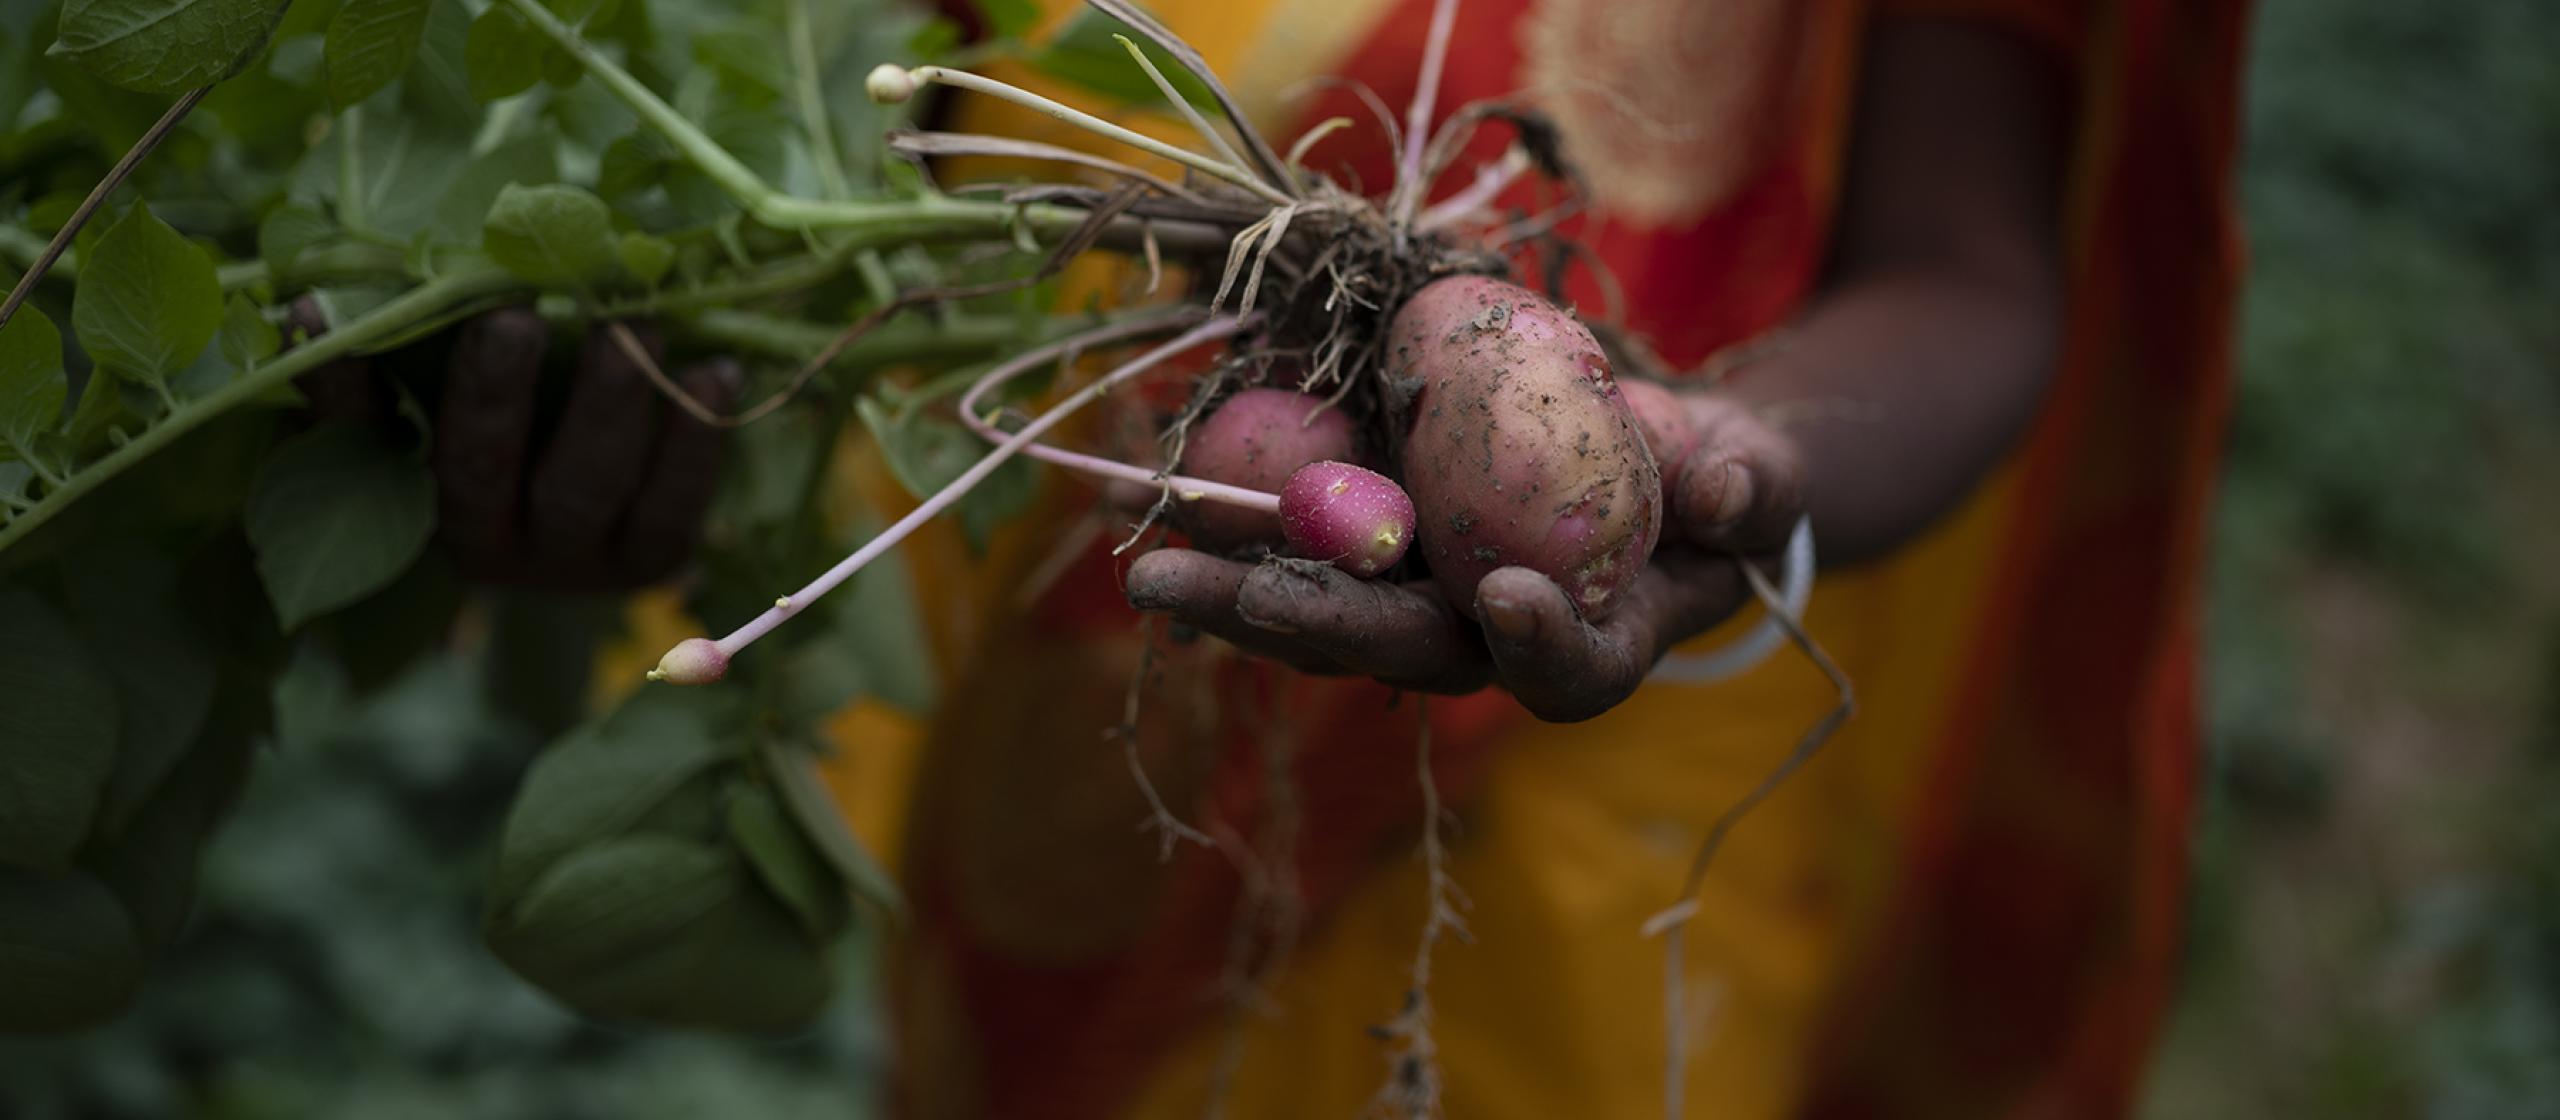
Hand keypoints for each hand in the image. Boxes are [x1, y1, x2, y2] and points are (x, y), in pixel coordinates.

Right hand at [291, 306, 738, 590]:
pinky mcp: (649, 560)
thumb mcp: (450, 394)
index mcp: (412, 501)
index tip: (318, 307)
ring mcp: (570, 559)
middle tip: (512, 316)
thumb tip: (312, 298)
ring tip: (636, 328)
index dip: (342, 382)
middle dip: (494, 391)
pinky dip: (697, 436)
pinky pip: (674, 503)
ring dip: (610, 401)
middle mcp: (483, 542)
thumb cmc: (515, 425)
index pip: (362, 438)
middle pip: (479, 469)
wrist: (609, 527)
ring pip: (583, 483)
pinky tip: (717, 371)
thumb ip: (402, 350)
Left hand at [1122, 392, 1805, 721]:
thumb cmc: (1719, 487)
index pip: (1561, 672)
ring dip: (1229, 587)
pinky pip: (1289, 539)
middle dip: (1307, 625)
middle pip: (1393, 651)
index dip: (1537, 647)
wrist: (1654, 466)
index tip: (1510, 599)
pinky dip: (1223, 519)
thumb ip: (1751, 492)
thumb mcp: (1761, 481)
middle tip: (1230, 593)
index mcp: (1589, 646)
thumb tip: (1722, 494)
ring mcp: (1417, 595)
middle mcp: (1482, 638)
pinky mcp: (1374, 542)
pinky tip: (1145, 494)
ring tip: (1148, 563)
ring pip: (1317, 608)